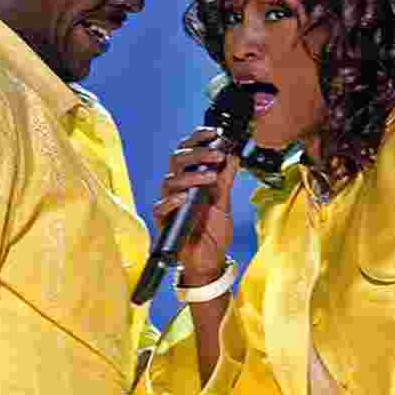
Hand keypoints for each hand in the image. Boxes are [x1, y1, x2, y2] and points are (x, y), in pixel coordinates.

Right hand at [152, 127, 239, 284]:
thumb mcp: (224, 202)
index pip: (188, 151)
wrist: (209, 260)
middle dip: (197, 154)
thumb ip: (225, 179)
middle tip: (216, 155)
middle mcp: (178, 188)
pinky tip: (185, 198)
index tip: (213, 133)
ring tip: (210, 178)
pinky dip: (173, 200)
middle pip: (177, 160)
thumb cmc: (213, 232)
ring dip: (191, 176)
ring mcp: (170, 203)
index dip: (198, 139)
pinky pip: (161, 206)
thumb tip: (232, 155)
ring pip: (170, 180)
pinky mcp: (164, 221)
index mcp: (191, 179)